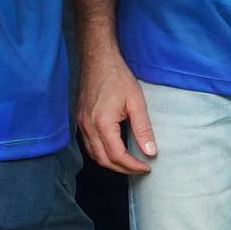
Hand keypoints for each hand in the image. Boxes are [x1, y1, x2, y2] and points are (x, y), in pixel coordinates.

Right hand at [75, 46, 154, 175]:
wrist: (97, 59)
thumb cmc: (117, 77)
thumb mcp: (136, 102)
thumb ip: (143, 129)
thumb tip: (150, 152)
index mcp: (102, 123)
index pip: (117, 155)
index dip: (132, 166)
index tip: (147, 167)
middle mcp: (87, 127)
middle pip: (103, 159)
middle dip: (122, 169)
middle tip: (139, 169)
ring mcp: (81, 124)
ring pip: (93, 154)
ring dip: (111, 163)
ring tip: (128, 163)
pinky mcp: (80, 120)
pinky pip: (88, 144)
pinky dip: (101, 153)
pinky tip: (114, 150)